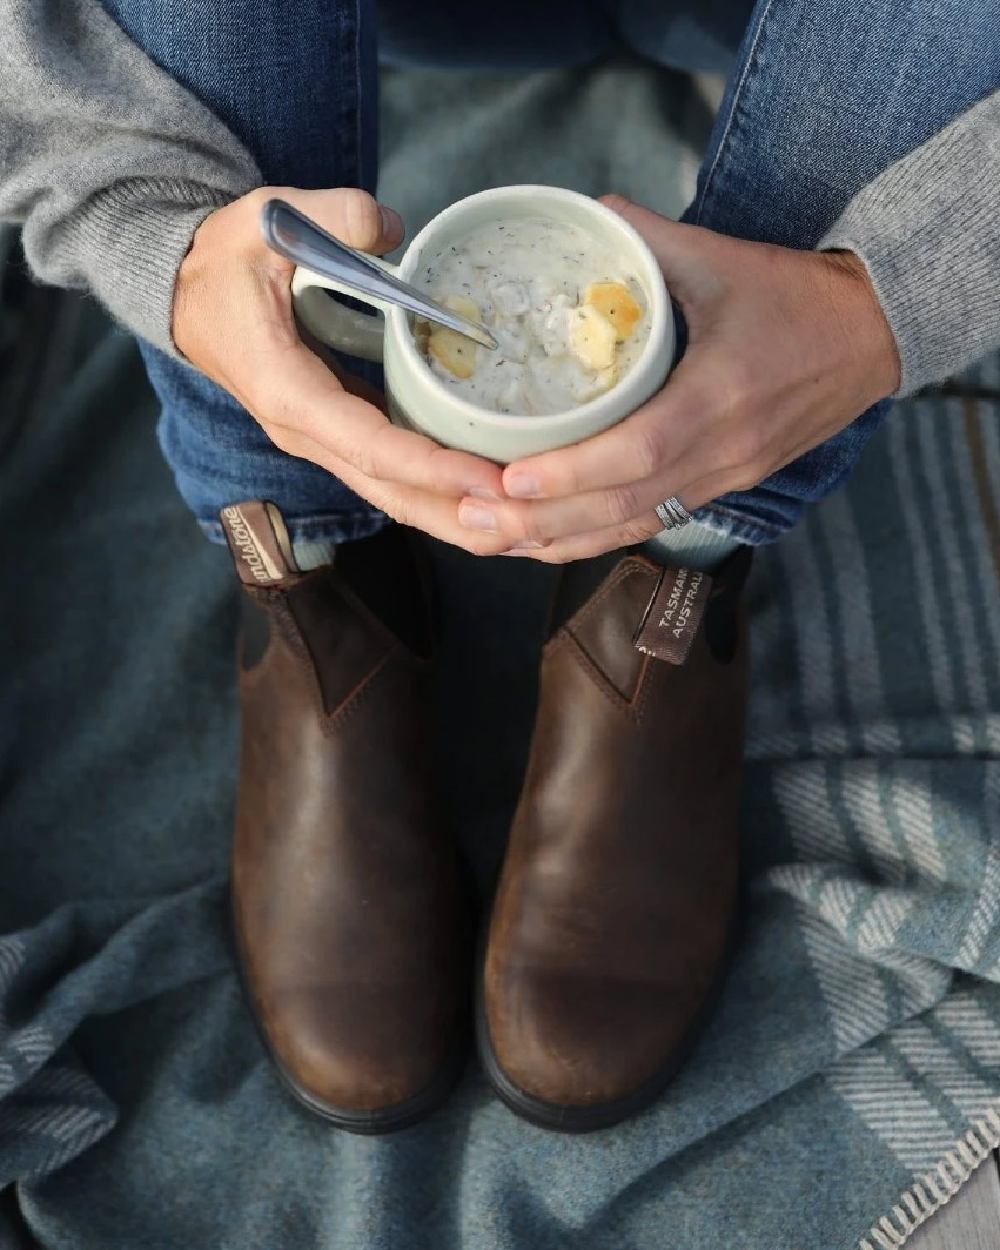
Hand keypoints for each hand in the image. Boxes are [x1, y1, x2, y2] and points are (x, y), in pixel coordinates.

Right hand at [173, 186, 506, 551]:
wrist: (187, 294)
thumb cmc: (224, 262)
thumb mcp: (264, 220)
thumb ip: (330, 216)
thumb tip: (389, 228)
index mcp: (289, 393)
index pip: (371, 446)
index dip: (432, 467)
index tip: (489, 479)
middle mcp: (308, 432)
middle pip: (392, 493)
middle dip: (458, 515)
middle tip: (528, 528)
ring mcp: (324, 439)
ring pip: (395, 495)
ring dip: (456, 516)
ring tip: (523, 531)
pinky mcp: (341, 433)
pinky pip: (396, 475)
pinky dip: (441, 491)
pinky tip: (490, 495)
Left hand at [455, 195, 900, 561]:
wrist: (873, 338)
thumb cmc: (797, 297)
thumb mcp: (725, 257)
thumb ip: (649, 238)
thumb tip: (584, 213)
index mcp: (722, 396)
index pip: (639, 451)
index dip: (573, 473)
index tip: (510, 477)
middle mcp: (723, 453)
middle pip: (625, 507)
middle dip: (545, 520)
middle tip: (475, 517)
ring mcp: (725, 479)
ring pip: (633, 527)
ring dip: (560, 541)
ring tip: (491, 538)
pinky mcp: (722, 490)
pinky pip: (650, 525)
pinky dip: (594, 538)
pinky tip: (545, 542)